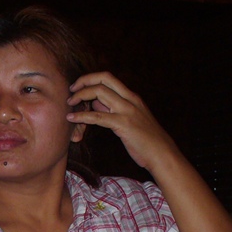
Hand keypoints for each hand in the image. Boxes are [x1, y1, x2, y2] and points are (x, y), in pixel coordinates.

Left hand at [66, 71, 181, 172]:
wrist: (162, 154)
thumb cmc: (145, 140)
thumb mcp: (130, 119)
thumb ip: (113, 108)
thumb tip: (95, 102)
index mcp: (132, 97)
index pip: (108, 78)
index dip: (91, 79)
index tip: (78, 86)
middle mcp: (130, 99)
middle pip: (103, 79)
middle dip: (84, 82)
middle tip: (71, 91)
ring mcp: (127, 111)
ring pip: (100, 93)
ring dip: (81, 96)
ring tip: (69, 103)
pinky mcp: (123, 125)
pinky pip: (98, 116)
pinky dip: (82, 116)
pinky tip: (71, 118)